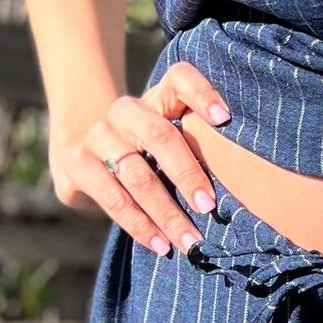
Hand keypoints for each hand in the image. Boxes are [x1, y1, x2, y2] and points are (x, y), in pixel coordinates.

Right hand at [50, 62, 230, 254]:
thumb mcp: (171, 146)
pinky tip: (160, 244)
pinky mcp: (77, 164)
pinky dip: (140, 226)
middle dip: (187, 174)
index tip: (224, 119)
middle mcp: (125, 111)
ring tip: (190, 241)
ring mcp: (98, 136)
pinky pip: (112, 198)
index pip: (179, 78)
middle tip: (209, 206)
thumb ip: (198, 151)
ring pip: (137, 174)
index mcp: (157, 99)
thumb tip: (246, 189)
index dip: (201, 92)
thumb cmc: (146, 158)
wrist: (82, 164)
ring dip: (166, 213)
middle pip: (159, 134)